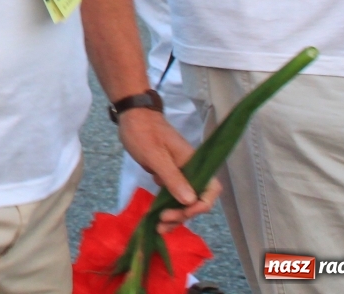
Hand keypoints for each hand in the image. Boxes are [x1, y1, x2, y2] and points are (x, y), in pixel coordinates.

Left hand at [117, 107, 220, 231]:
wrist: (132, 116)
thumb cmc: (144, 132)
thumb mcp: (156, 155)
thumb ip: (173, 177)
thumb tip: (190, 201)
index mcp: (194, 164)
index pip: (210, 190)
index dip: (200, 205)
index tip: (182, 212)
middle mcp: (191, 171)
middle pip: (197, 200)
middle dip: (183, 214)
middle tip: (162, 221)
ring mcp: (180, 174)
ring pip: (184, 201)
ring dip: (175, 216)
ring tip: (159, 227)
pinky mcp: (169, 176)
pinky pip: (173, 196)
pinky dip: (167, 208)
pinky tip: (157, 218)